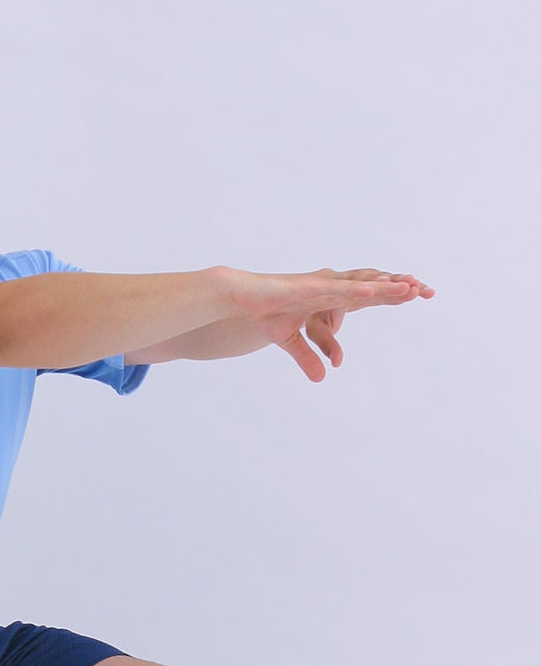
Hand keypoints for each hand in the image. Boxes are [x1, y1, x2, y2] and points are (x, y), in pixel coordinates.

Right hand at [222, 265, 434, 381]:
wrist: (240, 298)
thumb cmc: (264, 313)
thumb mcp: (291, 343)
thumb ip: (308, 358)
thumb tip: (322, 379)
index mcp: (329, 297)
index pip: (367, 297)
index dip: (391, 296)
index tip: (416, 296)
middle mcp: (329, 288)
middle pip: (370, 288)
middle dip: (398, 289)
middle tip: (426, 289)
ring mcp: (320, 286)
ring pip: (358, 287)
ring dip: (383, 288)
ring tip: (409, 288)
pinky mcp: (306, 288)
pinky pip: (335, 290)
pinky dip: (353, 291)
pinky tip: (372, 291)